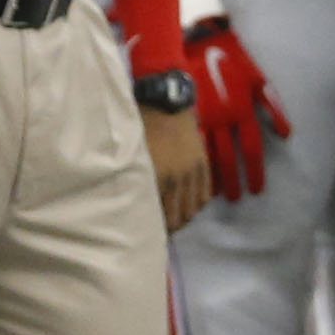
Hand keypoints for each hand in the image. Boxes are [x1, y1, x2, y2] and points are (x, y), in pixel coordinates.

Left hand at [144, 104, 211, 233]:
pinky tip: (187, 207)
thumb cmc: (139, 126)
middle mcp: (176, 178)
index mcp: (155, 176)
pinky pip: (205, 195)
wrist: (164, 102)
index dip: (151, 227)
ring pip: (192, 209)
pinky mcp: (203, 164)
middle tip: (158, 232)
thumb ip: (133, 180)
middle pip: (177, 217)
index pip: (156, 213)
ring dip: (183, 218)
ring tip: (173, 222)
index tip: (145, 232)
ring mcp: (192, 172)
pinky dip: (196, 205)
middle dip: (168, 228)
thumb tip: (129, 203)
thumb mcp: (131, 155)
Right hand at [182, 16, 289, 200]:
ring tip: (217, 194)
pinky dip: (194, 158)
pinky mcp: (185, 112)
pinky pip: (190, 141)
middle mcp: (223, 117)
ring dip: (213, 175)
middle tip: (238, 198)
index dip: (255, 172)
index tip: (257, 190)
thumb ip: (273, 107)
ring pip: (207, 152)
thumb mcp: (259, 79)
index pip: (252, 149)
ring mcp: (201, 116)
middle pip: (230, 157)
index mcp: (243, 110)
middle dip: (235, 181)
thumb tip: (286, 134)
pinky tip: (194, 172)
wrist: (197, 42)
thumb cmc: (233, 58)